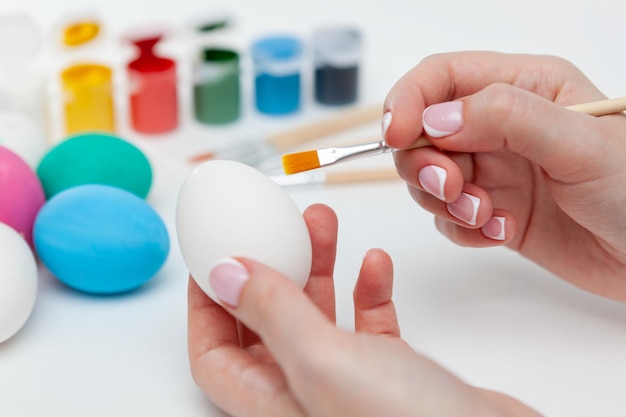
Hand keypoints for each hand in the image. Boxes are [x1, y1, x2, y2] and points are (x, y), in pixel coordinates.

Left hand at [188, 203, 540, 416]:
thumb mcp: (323, 360)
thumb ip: (272, 314)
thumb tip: (224, 274)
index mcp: (271, 401)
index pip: (214, 352)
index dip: (206, 303)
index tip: (215, 254)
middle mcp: (304, 394)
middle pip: (268, 322)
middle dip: (272, 267)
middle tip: (279, 224)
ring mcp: (347, 383)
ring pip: (318, 315)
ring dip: (320, 267)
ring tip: (324, 225)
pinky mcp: (389, 373)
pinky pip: (367, 323)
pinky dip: (368, 290)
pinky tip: (376, 265)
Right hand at [384, 51, 625, 300]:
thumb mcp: (579, 143)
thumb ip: (506, 118)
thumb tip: (435, 118)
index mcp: (524, 86)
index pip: (442, 77)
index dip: (409, 101)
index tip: (396, 135)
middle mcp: (501, 125)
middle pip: (424, 131)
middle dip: (425, 162)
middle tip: (451, 187)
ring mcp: (495, 169)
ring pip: (430, 177)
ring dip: (447, 201)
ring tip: (488, 215)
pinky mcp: (493, 210)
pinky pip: (449, 217)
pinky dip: (463, 229)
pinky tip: (501, 233)